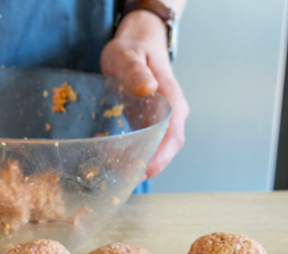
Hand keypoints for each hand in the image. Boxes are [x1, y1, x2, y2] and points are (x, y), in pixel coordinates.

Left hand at [101, 10, 188, 178]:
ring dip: (140, 162)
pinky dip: (134, 153)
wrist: (138, 41)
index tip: (144, 171)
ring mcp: (164, 119)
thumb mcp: (128, 55)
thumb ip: (135, 70)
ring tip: (115, 172)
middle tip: (122, 178)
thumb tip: (147, 88)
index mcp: (171, 99)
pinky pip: (148, 143)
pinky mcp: (152, 122)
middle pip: (167, 147)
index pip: (173, 135)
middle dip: (148, 165)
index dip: (161, 157)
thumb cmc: (132, 48)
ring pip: (158, 148)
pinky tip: (114, 159)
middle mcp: (173, 112)